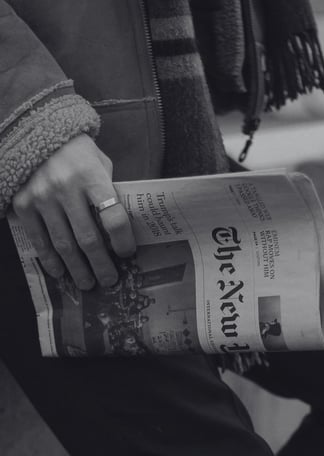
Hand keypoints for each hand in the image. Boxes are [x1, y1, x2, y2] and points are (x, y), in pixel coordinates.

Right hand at [12, 134, 135, 288]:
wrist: (34, 131)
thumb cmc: (76, 151)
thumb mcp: (99, 162)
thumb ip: (108, 190)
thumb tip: (118, 227)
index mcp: (91, 175)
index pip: (113, 217)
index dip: (122, 241)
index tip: (127, 254)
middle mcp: (66, 188)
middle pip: (88, 239)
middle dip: (101, 265)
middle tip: (110, 280)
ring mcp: (42, 198)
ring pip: (64, 245)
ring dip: (78, 269)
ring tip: (88, 283)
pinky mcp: (24, 205)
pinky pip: (40, 240)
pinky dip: (51, 260)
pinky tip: (61, 272)